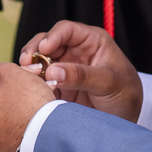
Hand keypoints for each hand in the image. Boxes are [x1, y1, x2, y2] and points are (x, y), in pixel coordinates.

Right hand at [20, 20, 141, 122]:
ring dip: (31, 67)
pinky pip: (40, 80)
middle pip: (47, 43)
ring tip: (27, 77)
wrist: (125, 121)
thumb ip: (82, 75)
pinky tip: (30, 88)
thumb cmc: (125, 94)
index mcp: (91, 41)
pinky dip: (33, 83)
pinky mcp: (57, 85)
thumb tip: (53, 72)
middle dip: (35, 51)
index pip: (67, 30)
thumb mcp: (108, 82)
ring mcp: (64, 68)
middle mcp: (75, 51)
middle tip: (26, 63)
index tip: (43, 49)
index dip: (53, 36)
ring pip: (40, 60)